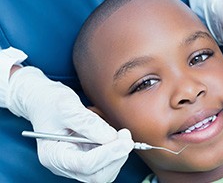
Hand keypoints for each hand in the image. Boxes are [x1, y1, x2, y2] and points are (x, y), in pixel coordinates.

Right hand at [6, 66, 133, 181]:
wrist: (44, 100)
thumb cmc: (50, 102)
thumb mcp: (67, 106)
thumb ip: (88, 123)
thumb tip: (112, 138)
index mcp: (53, 155)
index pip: (85, 164)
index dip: (108, 153)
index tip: (125, 140)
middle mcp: (64, 165)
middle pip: (96, 175)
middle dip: (116, 157)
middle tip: (126, 136)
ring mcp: (75, 164)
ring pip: (104, 172)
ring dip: (118, 155)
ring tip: (120, 135)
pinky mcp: (85, 158)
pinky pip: (106, 164)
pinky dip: (115, 153)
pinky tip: (115, 137)